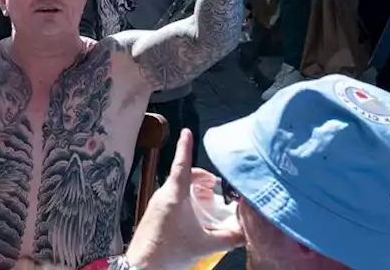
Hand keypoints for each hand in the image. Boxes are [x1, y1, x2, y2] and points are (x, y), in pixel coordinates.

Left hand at [125, 131, 245, 267]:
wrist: (142, 267)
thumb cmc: (169, 253)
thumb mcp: (205, 245)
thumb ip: (229, 238)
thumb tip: (247, 231)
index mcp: (175, 194)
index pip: (182, 164)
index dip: (186, 147)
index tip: (187, 132)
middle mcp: (164, 195)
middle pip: (184, 176)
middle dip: (201, 178)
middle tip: (215, 186)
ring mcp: (157, 204)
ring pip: (178, 188)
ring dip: (194, 191)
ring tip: (208, 203)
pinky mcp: (154, 214)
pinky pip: (172, 199)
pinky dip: (186, 201)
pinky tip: (195, 217)